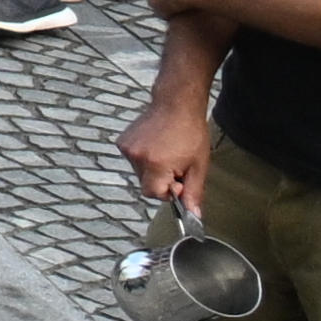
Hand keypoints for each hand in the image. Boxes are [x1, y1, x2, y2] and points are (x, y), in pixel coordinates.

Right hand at [118, 81, 217, 221]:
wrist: (176, 104)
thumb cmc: (191, 133)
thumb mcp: (199, 165)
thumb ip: (194, 192)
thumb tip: (194, 215)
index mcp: (156, 164)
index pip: (153, 194)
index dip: (169, 191)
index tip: (180, 179)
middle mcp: (137, 157)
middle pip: (146, 184)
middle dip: (161, 180)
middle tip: (176, 165)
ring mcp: (127, 148)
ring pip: (139, 173)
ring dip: (152, 169)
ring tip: (166, 152)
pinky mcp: (122, 141)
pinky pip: (133, 160)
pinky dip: (144, 158)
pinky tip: (155, 145)